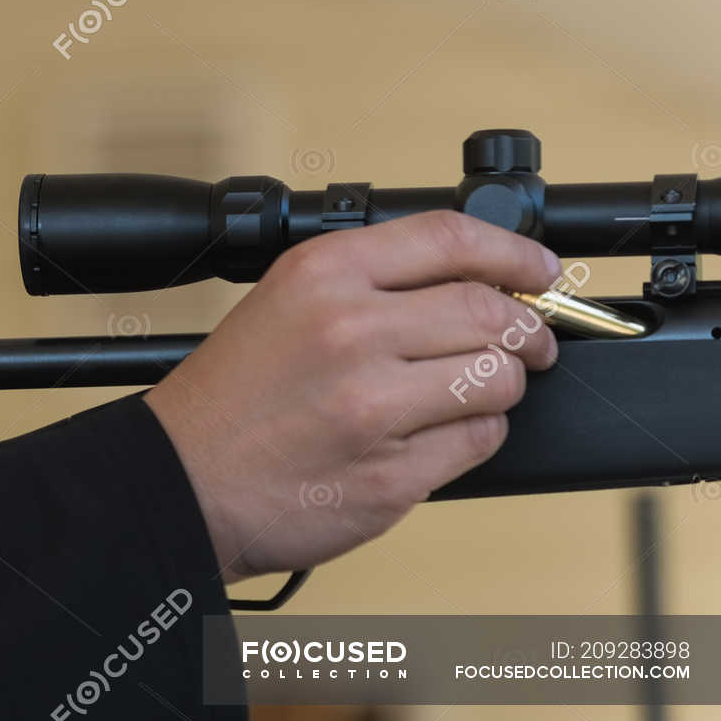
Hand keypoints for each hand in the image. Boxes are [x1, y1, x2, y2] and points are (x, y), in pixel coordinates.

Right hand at [143, 209, 561, 583]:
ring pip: (498, 379)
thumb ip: (371, 283)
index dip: (515, 252)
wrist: (181, 482)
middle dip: (526, 330)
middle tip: (528, 343)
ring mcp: (372, 406)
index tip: (540, 268)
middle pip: (491, 312)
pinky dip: (474, 436)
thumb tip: (481, 279)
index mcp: (321, 275)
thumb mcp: (284, 303)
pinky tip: (430, 434)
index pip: (451, 238)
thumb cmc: (233, 396)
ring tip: (466, 392)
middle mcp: (348, 330)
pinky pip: (479, 441)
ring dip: (500, 387)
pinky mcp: (391, 474)